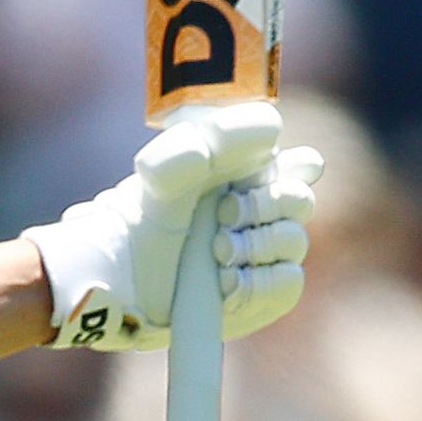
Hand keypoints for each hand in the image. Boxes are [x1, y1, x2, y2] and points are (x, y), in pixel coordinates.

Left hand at [28, 103, 318, 350]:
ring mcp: (264, 252)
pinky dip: (258, 283)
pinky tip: (225, 285)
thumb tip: (269, 127)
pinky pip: (288, 282)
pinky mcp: (264, 293)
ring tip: (216, 253)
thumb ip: (204, 145)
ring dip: (255, 246)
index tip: (245, 179)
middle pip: (300, 199)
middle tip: (224, 215)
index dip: (286, 168)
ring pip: (293, 240)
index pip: (300, 162)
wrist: (121, 279)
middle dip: (265, 206)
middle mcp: (259, 211)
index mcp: (244, 175)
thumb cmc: (142, 218)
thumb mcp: (161, 174)